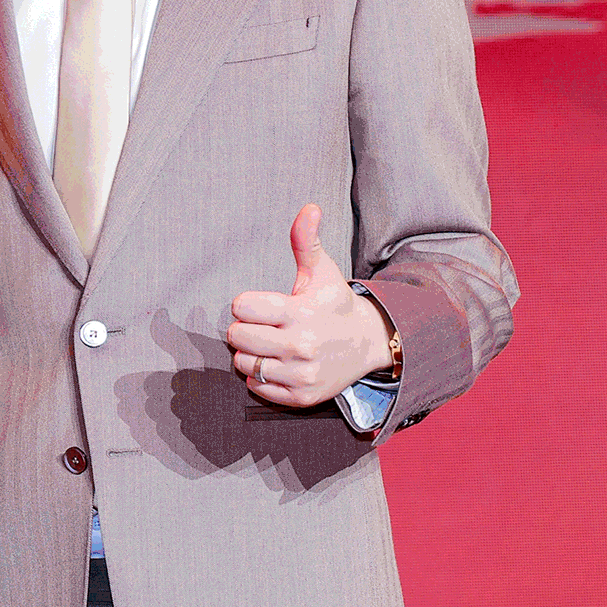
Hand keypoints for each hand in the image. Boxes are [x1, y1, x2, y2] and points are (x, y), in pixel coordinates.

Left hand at [227, 204, 392, 406]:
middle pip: (238, 337)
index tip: (260, 304)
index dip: (246, 304)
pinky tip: (277, 362)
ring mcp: (301, 374)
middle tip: (263, 324)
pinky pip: (258, 388)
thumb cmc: (334, 303)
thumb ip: (306, 240)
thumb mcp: (321, 271)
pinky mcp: (301, 397)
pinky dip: (260, 376)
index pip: (242, 307)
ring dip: (250, 353)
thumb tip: (309, 208)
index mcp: (300, 312)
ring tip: (268, 344)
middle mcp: (301, 345)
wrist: (367, 343)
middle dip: (244, 328)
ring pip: (244, 364)